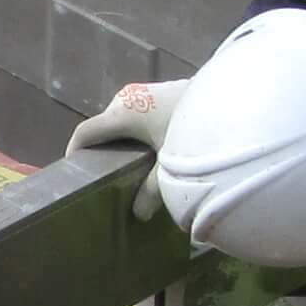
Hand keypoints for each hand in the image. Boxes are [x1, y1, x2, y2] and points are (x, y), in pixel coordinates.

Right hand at [64, 78, 189, 217]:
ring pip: (122, 117)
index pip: (85, 133)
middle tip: (105, 175)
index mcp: (123, 113)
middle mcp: (128, 98)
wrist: (232, 100)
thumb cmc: (195, 131)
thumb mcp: (171, 168)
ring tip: (129, 164)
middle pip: (103, 124)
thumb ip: (150, 192)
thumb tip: (137, 214)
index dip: (74, 153)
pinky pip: (139, 112)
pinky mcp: (162, 91)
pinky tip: (151, 147)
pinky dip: (137, 130)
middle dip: (101, 148)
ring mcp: (145, 90)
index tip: (72, 173)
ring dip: (121, 139)